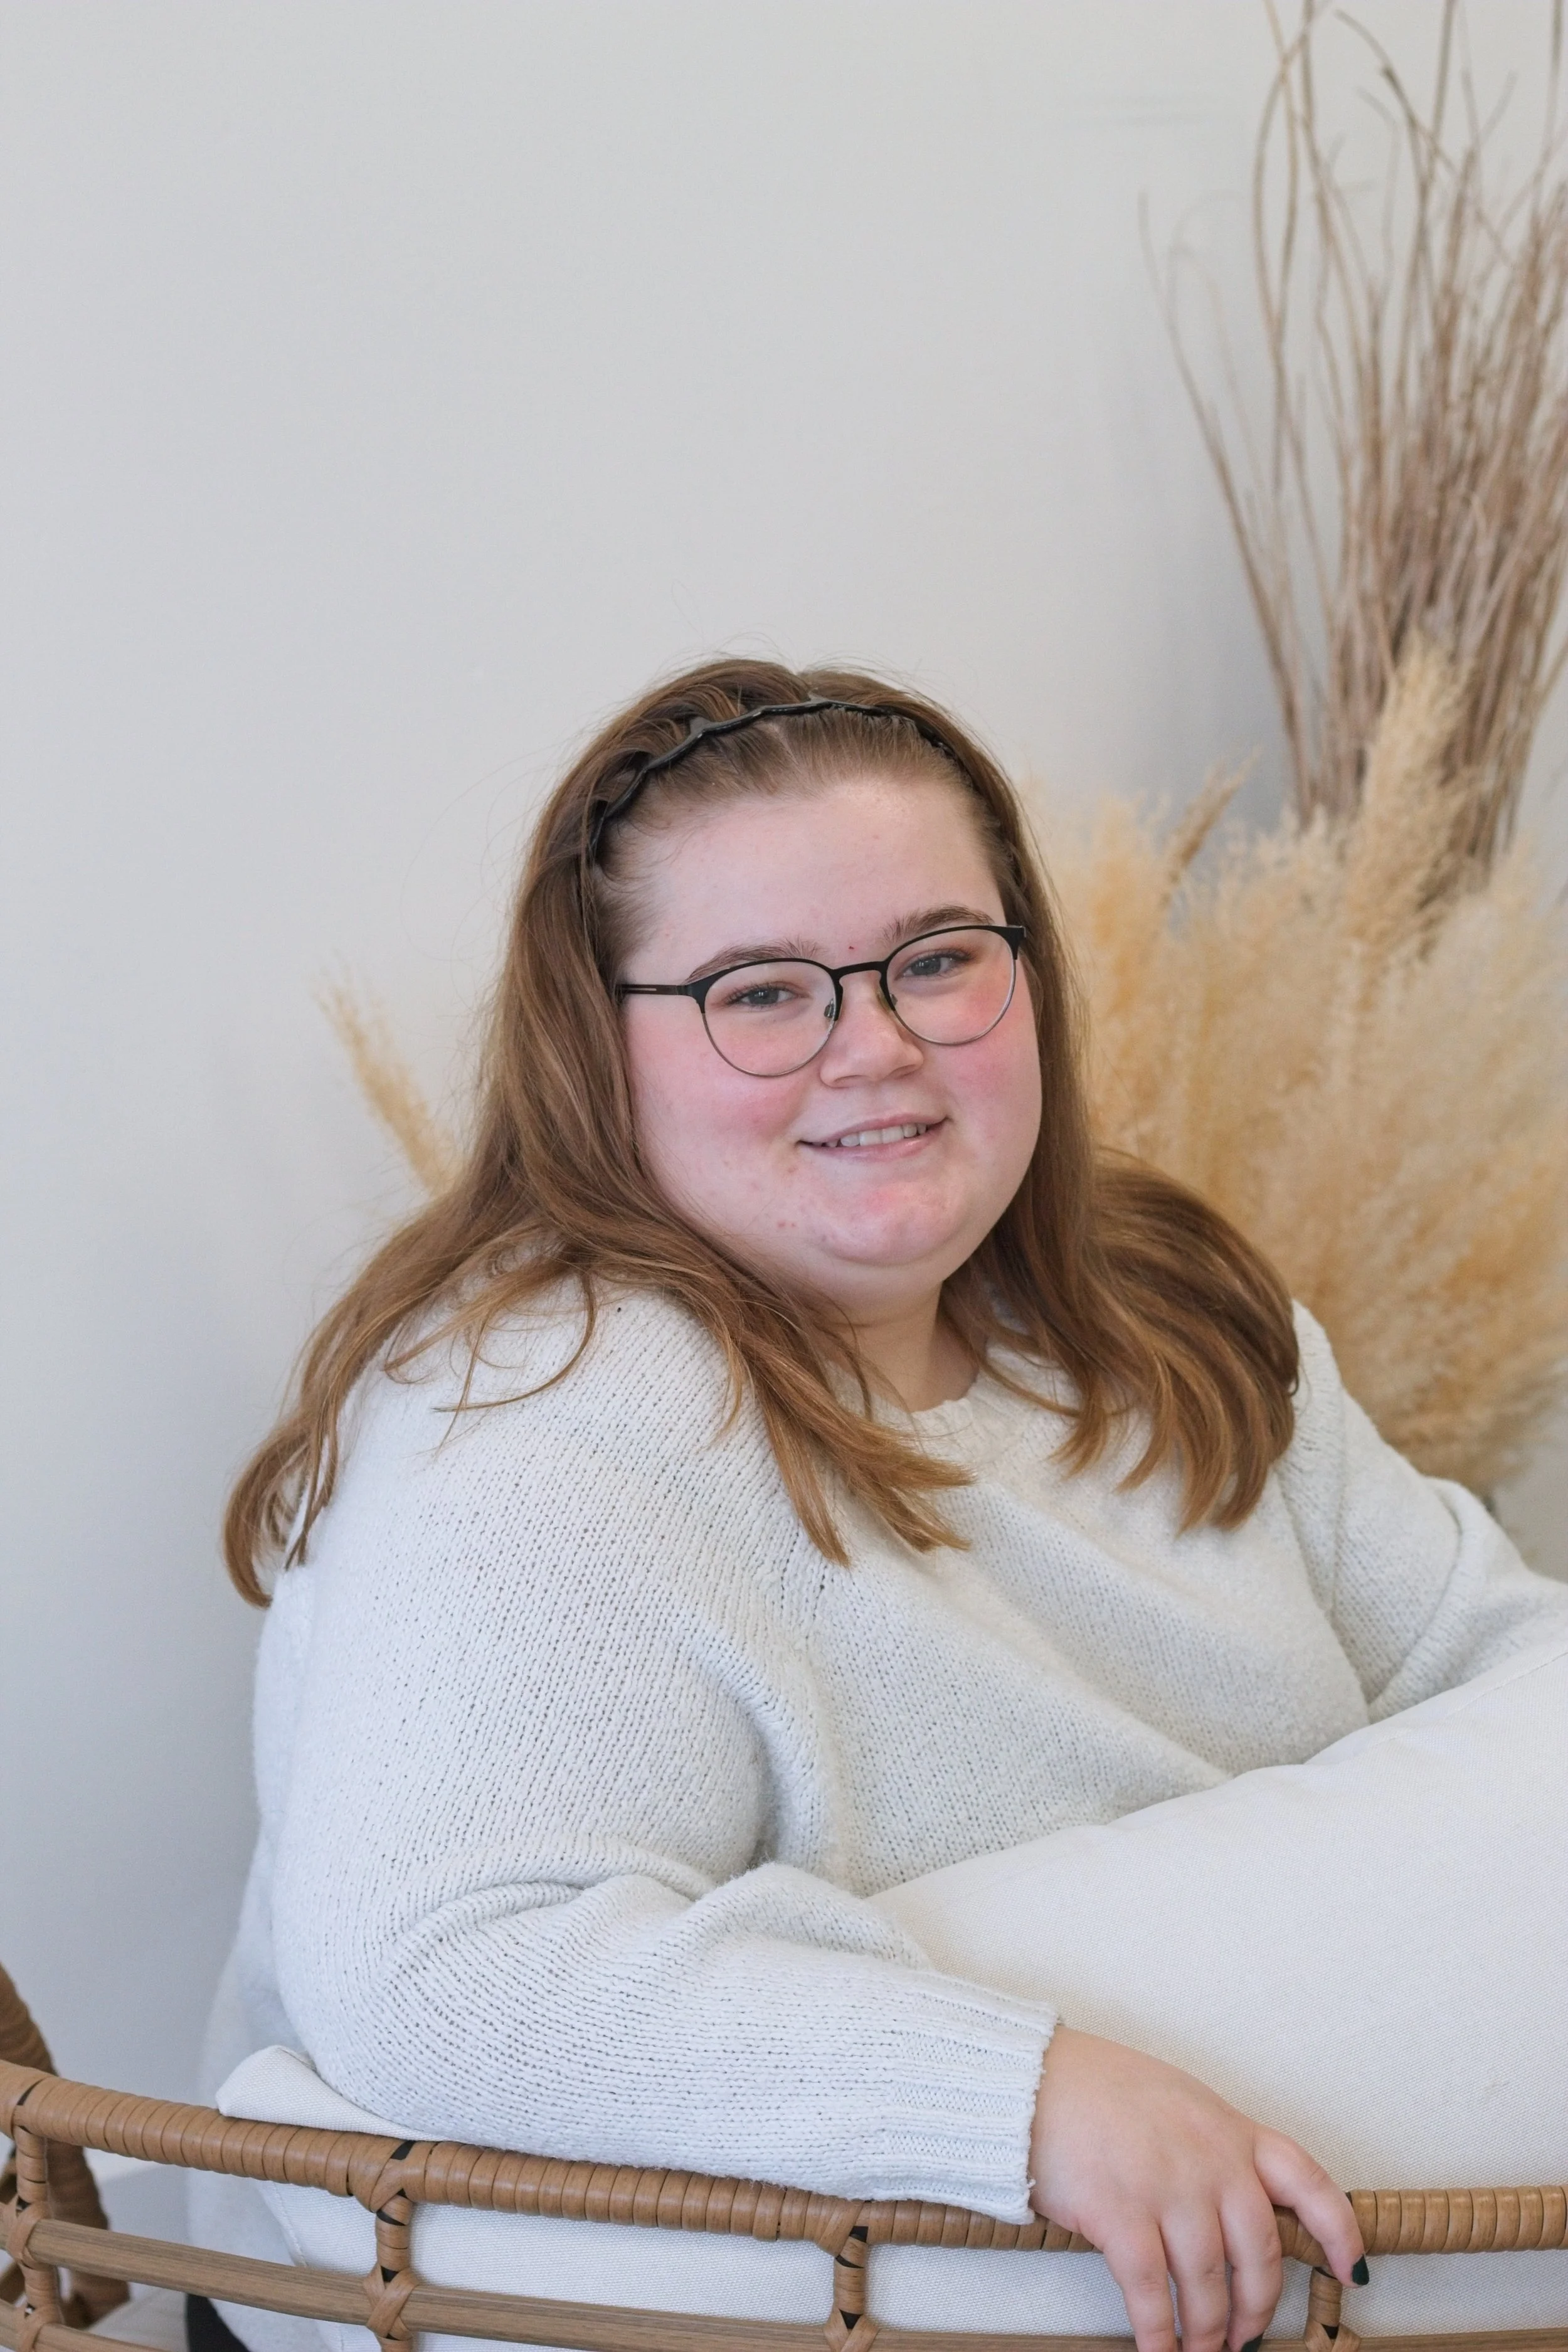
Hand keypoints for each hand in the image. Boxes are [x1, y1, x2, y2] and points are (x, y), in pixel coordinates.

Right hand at [1029, 2028, 1363, 2351]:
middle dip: (1256, 2307)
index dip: (1340, 2232)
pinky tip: (1159, 2351)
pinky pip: (1152, 2292)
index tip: (1351, 2271)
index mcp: (1228, 2128)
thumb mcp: (1178, 2101)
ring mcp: (1167, 2186)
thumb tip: (1235, 2204)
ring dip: (1207, 2330)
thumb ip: (1213, 2146)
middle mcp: (1209, 2159)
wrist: (1032, 2078)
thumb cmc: (1099, 2088)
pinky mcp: (1120, 2213)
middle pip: (1259, 2253)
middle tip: (1246, 2336)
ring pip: (1208, 2282)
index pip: (1308, 2181)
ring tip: (1201, 2351)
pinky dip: (1159, 2333)